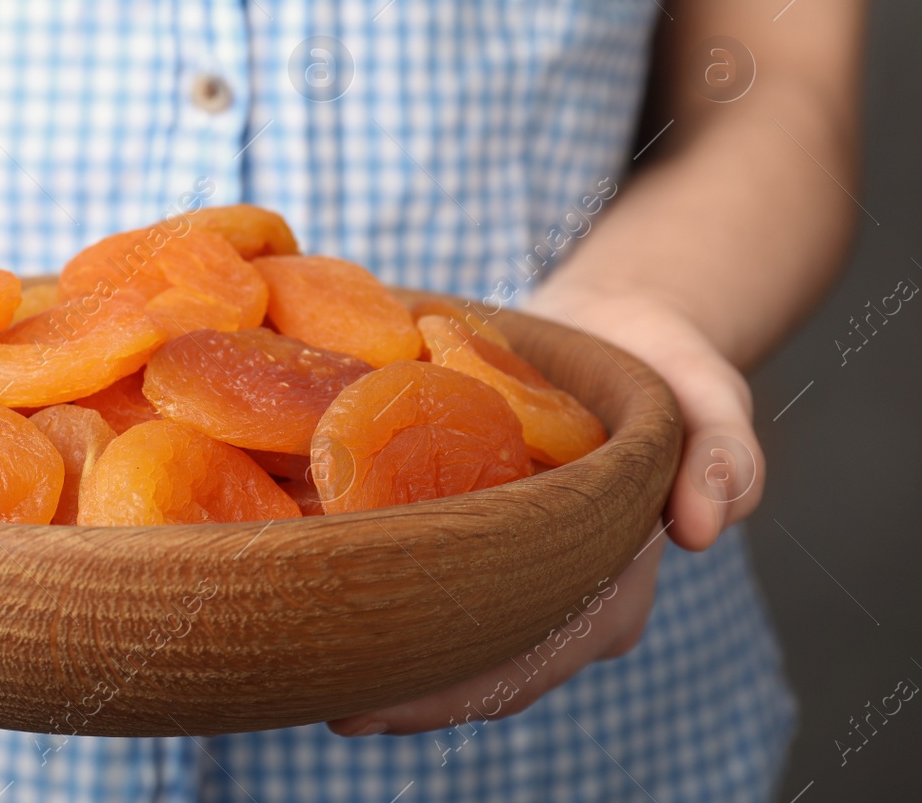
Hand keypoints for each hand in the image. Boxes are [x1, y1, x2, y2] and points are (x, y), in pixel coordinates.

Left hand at [329, 285, 761, 735]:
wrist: (616, 330)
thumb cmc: (663, 366)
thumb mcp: (708, 389)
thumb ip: (724, 452)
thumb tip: (705, 526)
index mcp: (615, 584)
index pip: (543, 656)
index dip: (470, 686)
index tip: (391, 701)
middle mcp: (567, 597)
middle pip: (488, 668)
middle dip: (413, 694)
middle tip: (333, 709)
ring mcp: (522, 575)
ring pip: (457, 642)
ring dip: (392, 668)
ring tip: (316, 682)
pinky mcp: (483, 543)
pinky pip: (438, 591)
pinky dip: (389, 609)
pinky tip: (328, 616)